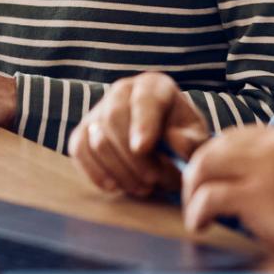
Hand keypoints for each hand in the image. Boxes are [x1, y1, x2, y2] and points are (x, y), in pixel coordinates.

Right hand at [68, 71, 209, 197]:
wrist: (160, 140)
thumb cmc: (180, 136)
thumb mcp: (195, 136)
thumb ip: (192, 140)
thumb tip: (176, 143)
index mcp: (153, 86)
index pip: (144, 100)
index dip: (142, 123)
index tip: (143, 148)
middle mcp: (121, 91)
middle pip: (114, 120)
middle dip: (133, 158)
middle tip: (153, 182)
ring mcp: (98, 110)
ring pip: (96, 139)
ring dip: (119, 170)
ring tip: (143, 188)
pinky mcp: (82, 132)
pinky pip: (79, 150)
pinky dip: (95, 172)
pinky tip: (116, 186)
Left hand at [182, 126, 273, 270]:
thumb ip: (272, 169)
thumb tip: (233, 180)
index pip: (234, 136)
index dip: (215, 159)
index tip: (209, 180)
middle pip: (213, 146)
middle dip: (197, 173)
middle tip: (196, 198)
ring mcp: (265, 168)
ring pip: (203, 165)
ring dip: (193, 191)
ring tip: (197, 213)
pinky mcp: (258, 196)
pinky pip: (209, 196)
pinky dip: (197, 212)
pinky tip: (201, 225)